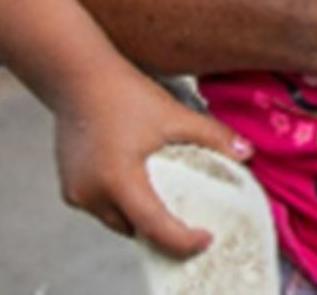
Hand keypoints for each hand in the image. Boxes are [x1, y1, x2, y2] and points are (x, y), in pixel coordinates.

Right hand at [53, 68, 253, 258]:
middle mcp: (91, 194)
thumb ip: (212, 136)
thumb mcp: (174, 115)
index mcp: (118, 180)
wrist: (78, 77)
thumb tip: (247, 153)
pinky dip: (123, 203)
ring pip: (116, 220)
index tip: (205, 239)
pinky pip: (101, 207)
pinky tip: (142, 186)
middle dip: (162, 230)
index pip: (153, 226)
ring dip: (140, 216)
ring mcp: (76, 192)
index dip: (181, 240)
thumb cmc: (125, 94)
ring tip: (168, 201)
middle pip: (133, 229)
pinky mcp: (69, 186)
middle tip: (191, 221)